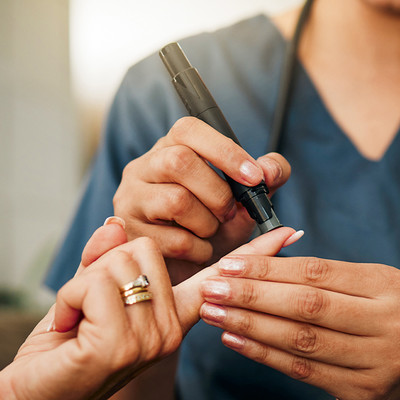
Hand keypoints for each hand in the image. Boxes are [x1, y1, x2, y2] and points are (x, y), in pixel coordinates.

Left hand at [0, 221, 303, 399]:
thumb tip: (116, 224)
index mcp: (170, 321)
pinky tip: (68, 333)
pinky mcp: (119, 347)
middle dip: (99, 270)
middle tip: (85, 313)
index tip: (288, 232)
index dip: (251, 253)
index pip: (214, 281)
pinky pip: (92, 284)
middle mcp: (169, 333)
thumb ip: (105, 259)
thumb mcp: (84, 297)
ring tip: (77, 325)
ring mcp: (149, 342)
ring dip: (79, 288)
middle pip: (141, 249)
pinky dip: (68, 301)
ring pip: (115, 264)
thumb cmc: (56, 354)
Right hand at [113, 117, 291, 283]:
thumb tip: (270, 169)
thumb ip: (268, 177)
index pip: (188, 130)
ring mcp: (130, 200)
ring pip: (176, 201)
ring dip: (208, 223)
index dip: (224, 151)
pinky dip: (199, 249)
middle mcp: (143, 168)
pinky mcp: (130, 234)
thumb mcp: (245, 198)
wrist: (191, 270)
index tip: (254, 177)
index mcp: (171, 148)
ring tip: (211, 232)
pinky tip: (200, 251)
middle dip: (217, 192)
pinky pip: (174, 240)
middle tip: (231, 212)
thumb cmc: (215, 225)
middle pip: (179, 161)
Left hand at [197, 255, 399, 399]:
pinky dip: (263, 354)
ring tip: (215, 314)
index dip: (269, 268)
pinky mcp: (366, 391)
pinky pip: (302, 370)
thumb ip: (314, 274)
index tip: (228, 265)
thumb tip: (255, 250)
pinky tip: (234, 341)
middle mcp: (394, 321)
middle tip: (212, 289)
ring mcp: (383, 360)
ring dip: (251, 325)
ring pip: (302, 339)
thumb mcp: (358, 290)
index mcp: (391, 284)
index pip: (318, 272)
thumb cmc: (367, 323)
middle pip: (309, 305)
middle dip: (253, 295)